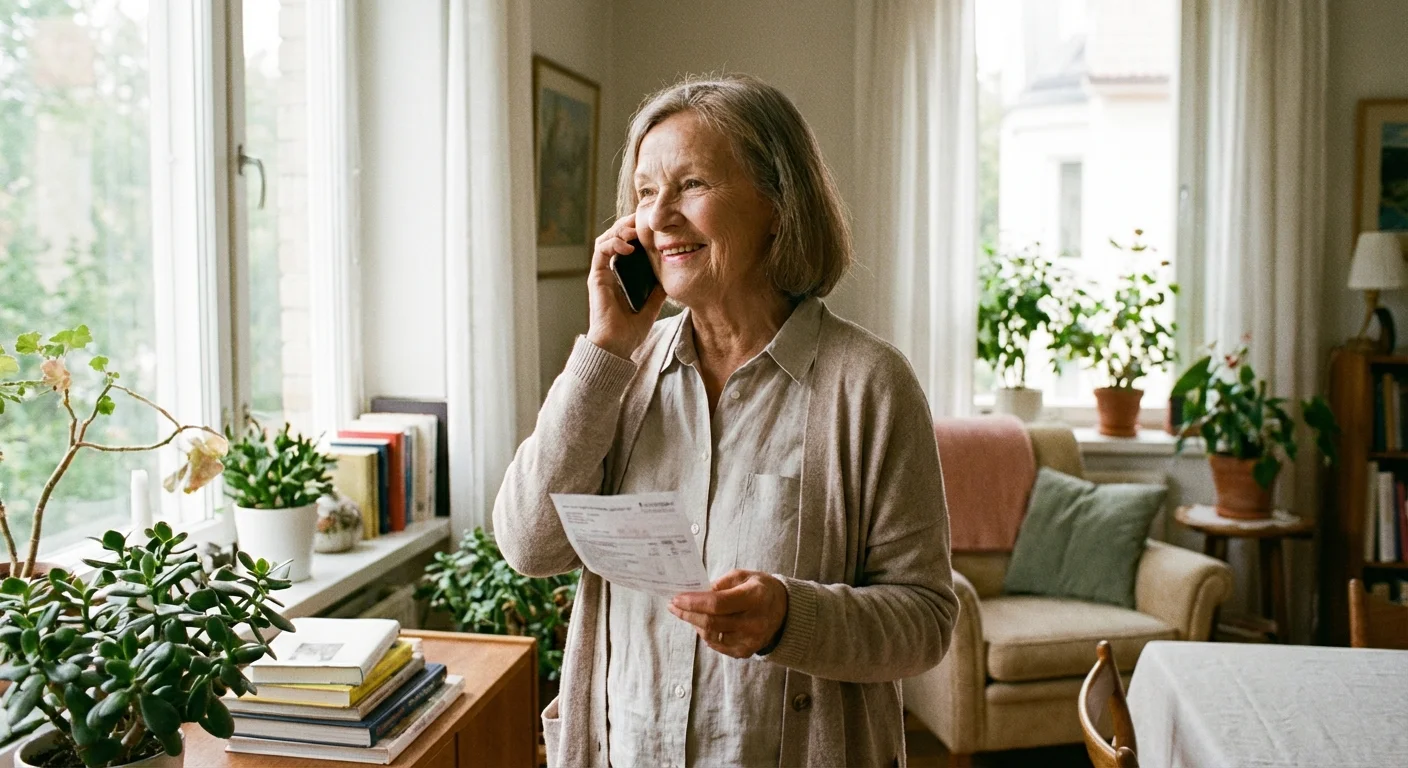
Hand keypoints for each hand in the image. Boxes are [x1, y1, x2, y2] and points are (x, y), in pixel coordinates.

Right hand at [586, 214, 667, 359]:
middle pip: (616, 237)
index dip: (637, 231)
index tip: (653, 224)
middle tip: (645, 218)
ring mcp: (602, 273)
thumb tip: (672, 273)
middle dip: (629, 224)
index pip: (627, 244)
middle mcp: (610, 270)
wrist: (617, 346)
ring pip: (606, 239)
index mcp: (622, 275)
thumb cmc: (632, 329)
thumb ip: (658, 288)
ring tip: (636, 229)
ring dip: (620, 230)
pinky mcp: (596, 278)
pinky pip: (600, 251)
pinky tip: (628, 247)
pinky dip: (613, 244)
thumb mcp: (653, 304)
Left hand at [669, 570, 788, 658]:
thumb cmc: (760, 589)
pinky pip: (718, 645)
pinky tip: (703, 624)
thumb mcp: (744, 576)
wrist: (785, 611)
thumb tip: (694, 594)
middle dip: (688, 614)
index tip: (676, 598)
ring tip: (689, 613)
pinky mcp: (746, 651)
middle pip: (711, 622)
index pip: (717, 604)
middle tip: (674, 606)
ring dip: (695, 624)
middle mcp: (754, 622)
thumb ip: (720, 584)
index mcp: (755, 597)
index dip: (693, 602)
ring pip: (711, 636)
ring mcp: (751, 640)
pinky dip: (707, 634)